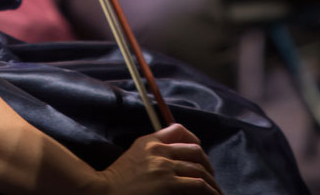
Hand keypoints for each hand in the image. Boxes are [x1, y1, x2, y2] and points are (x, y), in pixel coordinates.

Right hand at [82, 123, 219, 193]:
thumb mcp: (133, 156)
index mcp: (150, 142)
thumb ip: (151, 151)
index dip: (193, 139)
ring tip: (215, 191)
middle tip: (210, 175)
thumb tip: (172, 156)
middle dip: (207, 164)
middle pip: (194, 151)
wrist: (104, 191)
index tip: (198, 150)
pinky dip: (209, 190)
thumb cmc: (117, 180)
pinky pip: (197, 184)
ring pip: (199, 169)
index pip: (178, 130)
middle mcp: (159, 151)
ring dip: (211, 182)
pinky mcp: (169, 184)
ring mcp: (165, 167)